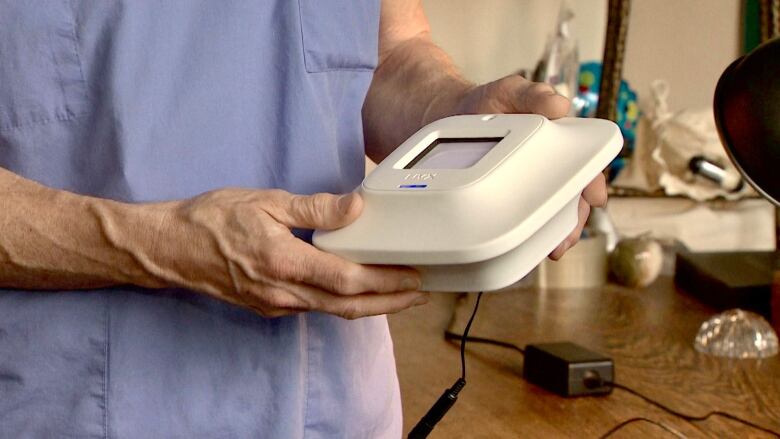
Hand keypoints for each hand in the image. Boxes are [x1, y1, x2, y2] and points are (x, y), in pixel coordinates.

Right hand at [157, 189, 427, 318]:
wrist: (169, 248)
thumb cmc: (212, 220)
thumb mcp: (265, 202)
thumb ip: (315, 208)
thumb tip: (356, 207)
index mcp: (285, 263)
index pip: (349, 280)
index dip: (386, 282)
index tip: (414, 276)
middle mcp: (284, 292)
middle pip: (349, 306)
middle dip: (390, 302)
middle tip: (421, 294)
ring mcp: (276, 304)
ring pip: (333, 311)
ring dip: (371, 306)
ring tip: (399, 296)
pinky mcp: (269, 306)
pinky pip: (315, 309)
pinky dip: (344, 304)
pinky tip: (357, 294)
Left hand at [452, 74, 607, 258]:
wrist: (451, 116)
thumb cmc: (488, 101)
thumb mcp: (511, 91)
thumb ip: (535, 94)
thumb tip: (560, 106)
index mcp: (560, 141)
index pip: (585, 164)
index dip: (592, 183)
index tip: (594, 199)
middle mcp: (549, 166)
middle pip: (571, 198)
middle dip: (574, 222)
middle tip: (566, 240)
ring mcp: (529, 184)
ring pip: (550, 214)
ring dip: (554, 234)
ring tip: (551, 250)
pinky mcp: (508, 198)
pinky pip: (524, 219)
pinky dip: (529, 235)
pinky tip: (526, 248)